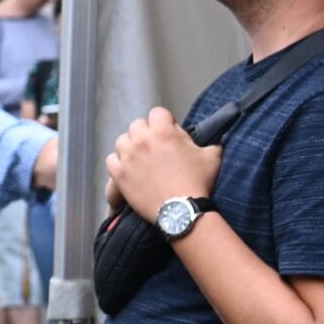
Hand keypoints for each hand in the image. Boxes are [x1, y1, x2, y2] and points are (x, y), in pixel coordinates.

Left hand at [105, 107, 222, 221]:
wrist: (182, 211)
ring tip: (141, 158)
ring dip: (131, 146)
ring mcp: (127, 156)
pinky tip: (128, 169)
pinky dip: (118, 162)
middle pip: (137, 125)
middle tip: (156, 147)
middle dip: (147, 132)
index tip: (171, 133)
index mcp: (162, 132)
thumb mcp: (212, 156)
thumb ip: (209, 142)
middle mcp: (141, 140)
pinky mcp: (118, 174)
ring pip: (122, 141)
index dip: (165, 121)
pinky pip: (111, 160)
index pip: (158, 112)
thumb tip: (210, 138)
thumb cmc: (198, 182)